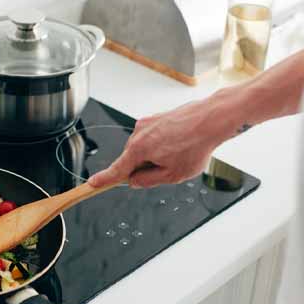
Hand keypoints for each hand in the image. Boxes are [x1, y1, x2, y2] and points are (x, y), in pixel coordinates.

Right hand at [88, 90, 242, 188]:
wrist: (212, 119)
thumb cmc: (196, 145)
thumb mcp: (172, 175)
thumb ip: (148, 180)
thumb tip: (134, 181)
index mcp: (138, 149)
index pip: (117, 170)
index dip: (104, 180)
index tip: (92, 184)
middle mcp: (138, 133)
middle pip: (132, 160)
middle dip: (146, 168)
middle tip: (171, 167)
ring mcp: (147, 123)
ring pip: (144, 149)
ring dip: (157, 155)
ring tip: (180, 152)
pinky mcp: (156, 118)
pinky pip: (153, 138)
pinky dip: (163, 144)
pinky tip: (181, 143)